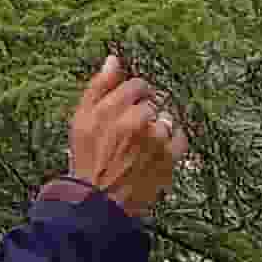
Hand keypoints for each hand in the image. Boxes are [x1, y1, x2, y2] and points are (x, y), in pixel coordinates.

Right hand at [67, 54, 184, 217]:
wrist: (99, 201)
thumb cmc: (88, 160)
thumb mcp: (81, 120)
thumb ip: (99, 87)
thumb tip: (113, 60)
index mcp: (111, 110)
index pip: (137, 85)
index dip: (134, 95)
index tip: (130, 104)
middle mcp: (135, 123)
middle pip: (153, 102)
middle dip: (144, 112)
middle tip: (131, 130)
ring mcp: (155, 142)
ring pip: (166, 119)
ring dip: (157, 128)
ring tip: (141, 145)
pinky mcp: (169, 159)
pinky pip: (180, 138)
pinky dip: (172, 142)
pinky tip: (156, 151)